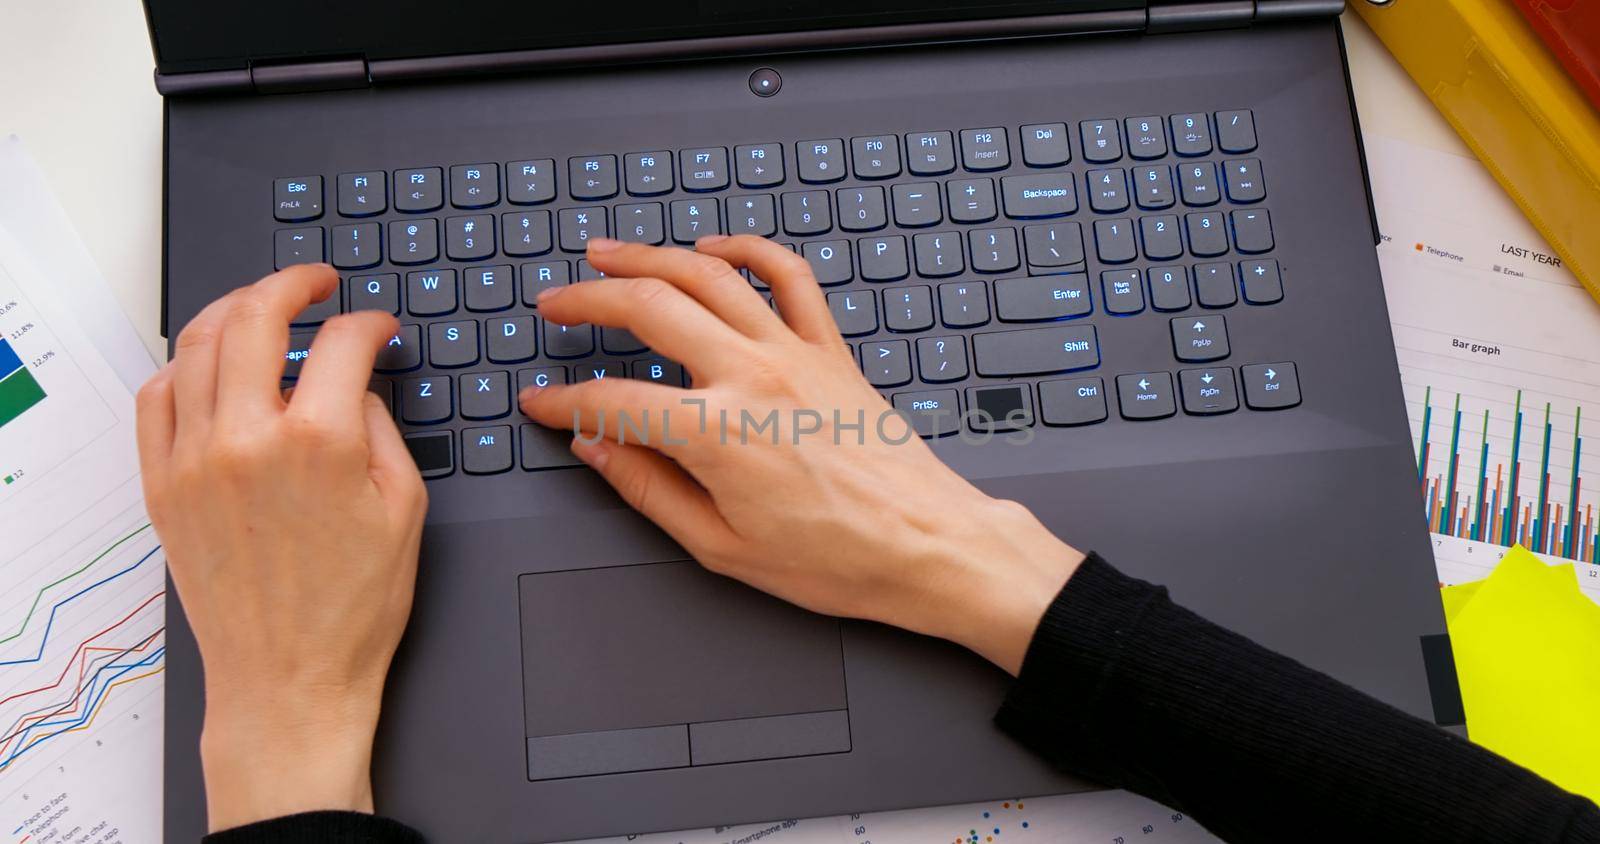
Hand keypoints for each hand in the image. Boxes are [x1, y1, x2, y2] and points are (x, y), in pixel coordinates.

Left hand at [136, 265, 425, 830]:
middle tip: (316, 284)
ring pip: (199, 343)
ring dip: (236, 311)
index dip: (370, 322)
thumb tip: (357, 383)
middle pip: (256, 316)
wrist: (288, 678)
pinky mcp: (161, 485)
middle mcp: (247, 439)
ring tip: (263, 310)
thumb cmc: (353, 607)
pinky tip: (212, 365)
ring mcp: (194, 459)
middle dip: (293, 284)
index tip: (379, 328)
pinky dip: (185, 364)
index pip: (343, 342)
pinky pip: (157, 395)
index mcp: (320, 442)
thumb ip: (382, 427)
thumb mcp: (404, 507)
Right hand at [522, 236, 1082, 673]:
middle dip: (588, 299)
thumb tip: (598, 451)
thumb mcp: (723, 548)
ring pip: (710, 274)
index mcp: (718, 434)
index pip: (613, 400)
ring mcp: (795, 354)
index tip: (542, 404)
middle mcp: (753, 377)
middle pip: (650, 308)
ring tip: (608, 253)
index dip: (564, 401)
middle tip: (554, 304)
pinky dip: (748, 248)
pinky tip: (715, 246)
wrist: (928, 546)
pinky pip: (788, 277)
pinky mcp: (831, 350)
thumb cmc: (839, 559)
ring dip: (650, 255)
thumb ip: (650, 491)